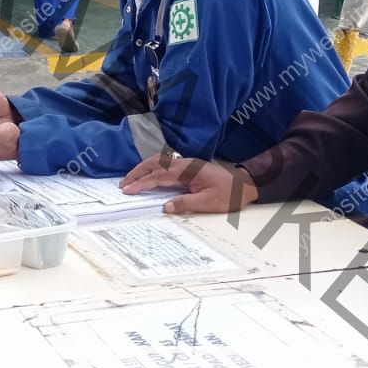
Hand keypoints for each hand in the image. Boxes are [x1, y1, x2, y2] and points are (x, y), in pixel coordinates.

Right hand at [120, 154, 256, 213]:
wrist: (245, 184)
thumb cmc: (229, 195)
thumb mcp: (208, 203)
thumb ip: (185, 204)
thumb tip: (165, 207)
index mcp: (187, 172)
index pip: (158, 176)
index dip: (141, 183)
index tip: (127, 190)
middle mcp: (184, 164)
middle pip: (154, 164)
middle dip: (136, 172)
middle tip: (123, 184)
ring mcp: (186, 163)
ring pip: (159, 161)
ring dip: (143, 168)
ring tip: (131, 179)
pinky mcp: (189, 166)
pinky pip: (165, 163)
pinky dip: (152, 167)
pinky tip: (149, 174)